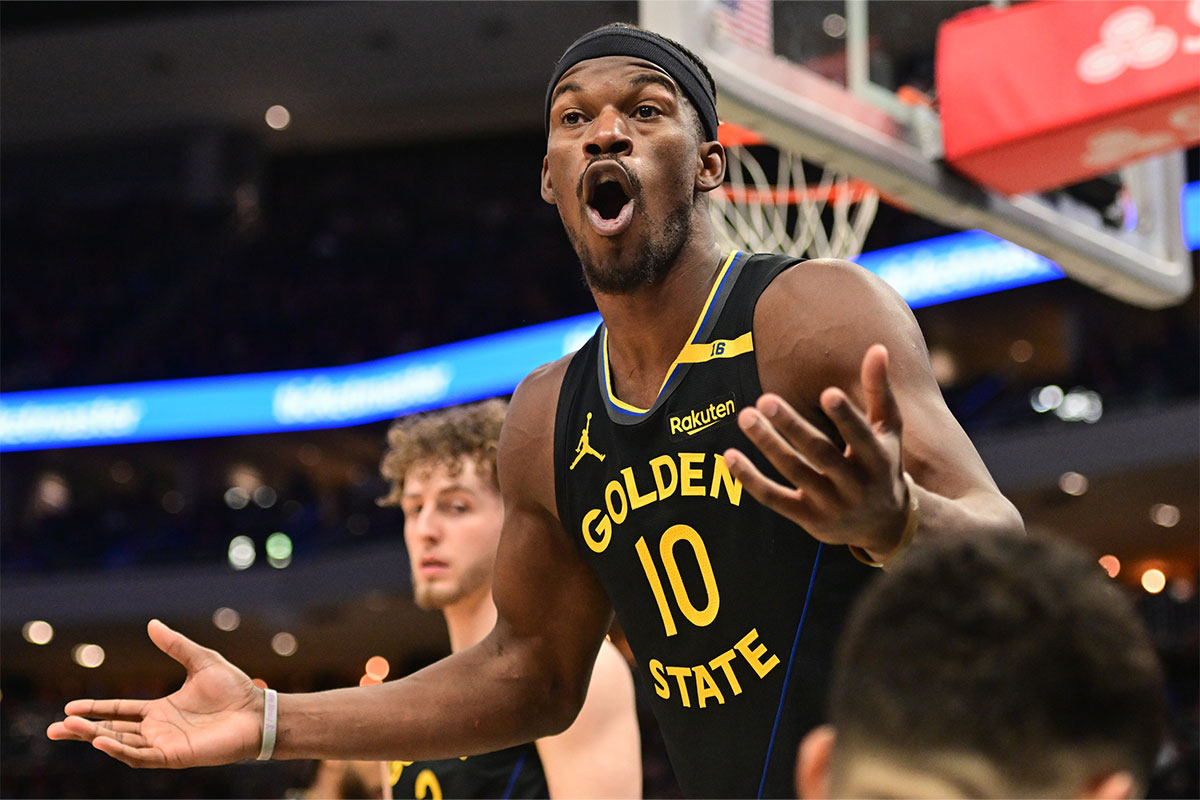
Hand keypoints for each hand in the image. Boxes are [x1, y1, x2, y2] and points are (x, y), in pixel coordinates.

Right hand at [46, 619, 263, 767]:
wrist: (257, 711)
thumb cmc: (234, 689)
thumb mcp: (201, 660)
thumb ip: (176, 645)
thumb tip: (151, 624)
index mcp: (160, 710)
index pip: (119, 711)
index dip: (95, 709)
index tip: (69, 707)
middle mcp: (158, 729)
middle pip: (112, 730)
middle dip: (83, 730)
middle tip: (55, 728)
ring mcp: (164, 744)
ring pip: (121, 743)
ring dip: (95, 737)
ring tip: (69, 728)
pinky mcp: (175, 755)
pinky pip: (141, 756)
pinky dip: (120, 750)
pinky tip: (101, 740)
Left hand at [724, 344, 909, 555]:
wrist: (884, 525)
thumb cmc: (883, 464)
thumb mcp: (888, 431)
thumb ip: (879, 391)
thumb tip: (877, 347)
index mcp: (879, 460)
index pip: (861, 437)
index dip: (846, 417)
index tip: (827, 393)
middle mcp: (856, 486)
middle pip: (820, 454)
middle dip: (793, 427)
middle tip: (766, 400)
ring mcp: (831, 505)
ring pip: (794, 472)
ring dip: (768, 444)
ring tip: (745, 416)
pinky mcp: (808, 519)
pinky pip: (774, 498)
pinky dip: (750, 479)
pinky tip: (730, 456)